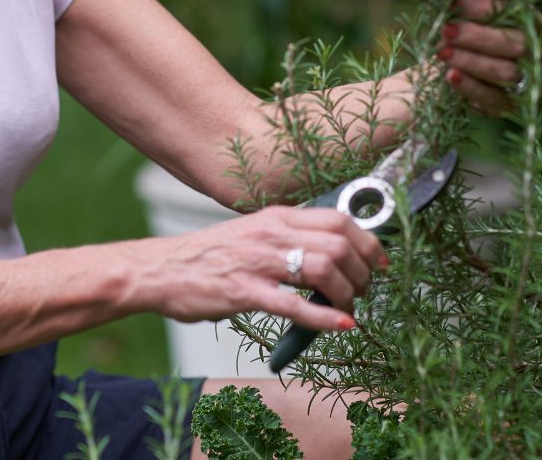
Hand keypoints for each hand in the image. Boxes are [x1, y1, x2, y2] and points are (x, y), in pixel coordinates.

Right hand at [142, 206, 386, 331]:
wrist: (161, 268)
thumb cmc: (210, 256)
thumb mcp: (255, 234)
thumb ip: (290, 238)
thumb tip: (333, 255)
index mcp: (277, 217)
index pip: (339, 218)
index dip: (369, 241)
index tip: (380, 262)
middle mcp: (271, 234)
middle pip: (340, 243)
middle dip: (363, 270)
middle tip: (364, 290)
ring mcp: (258, 262)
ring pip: (323, 268)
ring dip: (347, 293)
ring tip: (348, 308)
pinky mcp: (244, 291)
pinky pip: (293, 305)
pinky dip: (324, 317)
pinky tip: (342, 325)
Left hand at [436, 0, 527, 115]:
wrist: (449, 67)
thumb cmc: (460, 34)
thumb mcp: (464, 16)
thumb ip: (466, 7)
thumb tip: (456, 2)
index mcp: (528, 23)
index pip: (514, 13)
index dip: (483, 9)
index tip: (453, 6)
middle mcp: (533, 52)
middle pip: (516, 45)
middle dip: (478, 37)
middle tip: (447, 31)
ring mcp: (523, 81)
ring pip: (506, 72)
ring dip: (472, 61)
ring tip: (443, 53)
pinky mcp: (507, 105)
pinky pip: (492, 98)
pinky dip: (470, 86)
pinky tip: (451, 76)